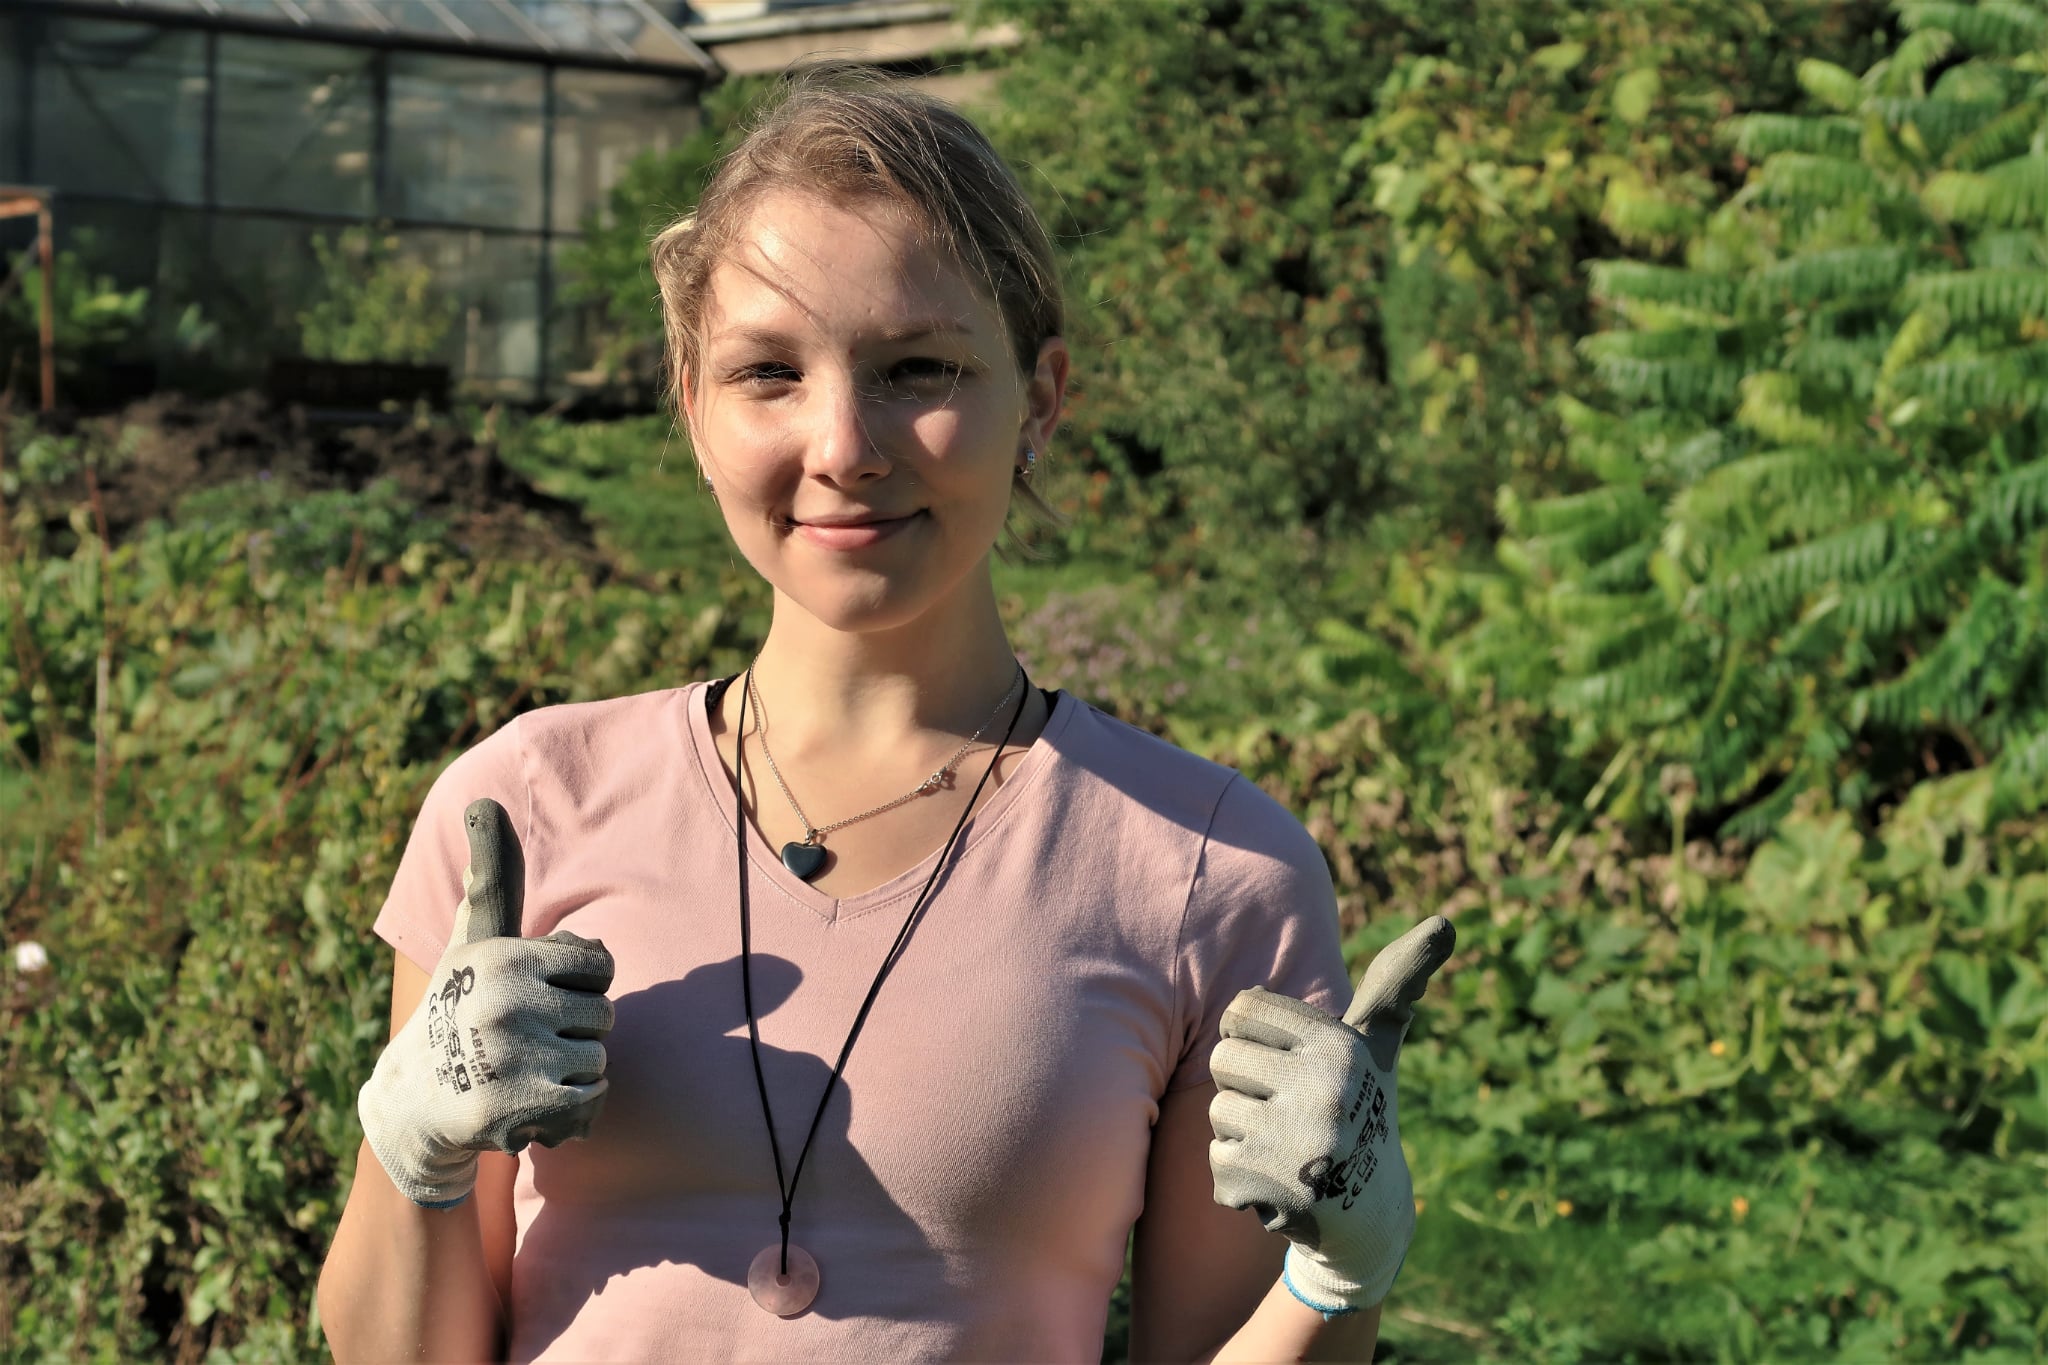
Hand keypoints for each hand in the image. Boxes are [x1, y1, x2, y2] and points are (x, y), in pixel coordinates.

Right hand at [358, 797, 615, 1206]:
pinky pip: (594, 1101)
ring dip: (570, 1072)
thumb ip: (491, 879)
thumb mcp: (473, 941)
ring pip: (599, 1060)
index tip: (540, 996)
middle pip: (602, 1016)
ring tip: (521, 1071)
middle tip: (522, 1041)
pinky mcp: (519, 1109)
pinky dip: (574, 1111)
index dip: (580, 985)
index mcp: (505, 955)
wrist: (414, 1102)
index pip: (601, 966)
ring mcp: (512, 1057)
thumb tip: (482, 804)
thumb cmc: (458, 1008)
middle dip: (572, 1031)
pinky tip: (530, 1104)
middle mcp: (506, 1001)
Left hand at [1208, 915, 1454, 1314]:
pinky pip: (1216, 1163)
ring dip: (1243, 1138)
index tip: (1284, 1066)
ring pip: (1217, 1113)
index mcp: (1341, 1043)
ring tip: (1288, 1152)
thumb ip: (1394, 984)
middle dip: (1247, 1091)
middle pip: (1222, 1060)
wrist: (1369, 1219)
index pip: (1241, 1011)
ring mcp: (1300, 1138)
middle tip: (1291, 1117)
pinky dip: (1238, 1182)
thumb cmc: (1362, 1111)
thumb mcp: (1378, 1046)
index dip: (1253, 1040)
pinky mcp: (1274, 1185)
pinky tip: (1281, 1187)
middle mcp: (1326, 1086)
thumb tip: (1444, 923)